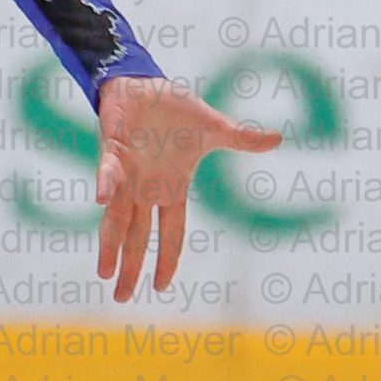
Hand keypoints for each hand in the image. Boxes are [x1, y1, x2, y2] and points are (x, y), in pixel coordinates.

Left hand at [94, 75, 281, 302]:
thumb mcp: (214, 129)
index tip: (161, 286)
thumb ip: (241, 139)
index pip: (170, 232)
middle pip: (138, 236)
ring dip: (111, 243)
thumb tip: (278, 140)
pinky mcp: (111, 150)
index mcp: (170, 188)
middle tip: (121, 297)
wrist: (145, 83)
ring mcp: (126, 173)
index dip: (167, 259)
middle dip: (130, 266)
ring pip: (116, 217)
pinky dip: (105, 183)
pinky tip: (101, 200)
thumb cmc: (175, 110)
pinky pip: (107, 170)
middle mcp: (145, 189)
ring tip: (104, 272)